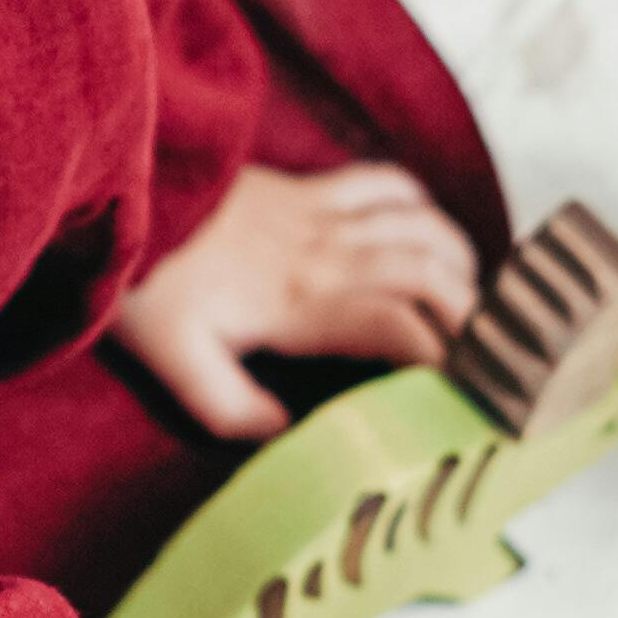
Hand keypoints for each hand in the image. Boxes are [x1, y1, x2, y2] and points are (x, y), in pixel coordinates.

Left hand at [109, 157, 479, 445]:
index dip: (444, 356)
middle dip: (473, 311)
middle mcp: (324, 256)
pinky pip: (383, 183)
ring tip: (476, 295)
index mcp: (301, 305)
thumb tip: (288, 434)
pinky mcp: (306, 188)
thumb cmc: (147, 286)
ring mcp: (319, 215)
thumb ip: (233, 409)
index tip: (469, 386)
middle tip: (496, 345)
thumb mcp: (177, 365)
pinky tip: (429, 229)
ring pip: (419, 225)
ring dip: (458, 258)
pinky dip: (420, 204)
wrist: (121, 198)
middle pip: (428, 273)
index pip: (400, 328)